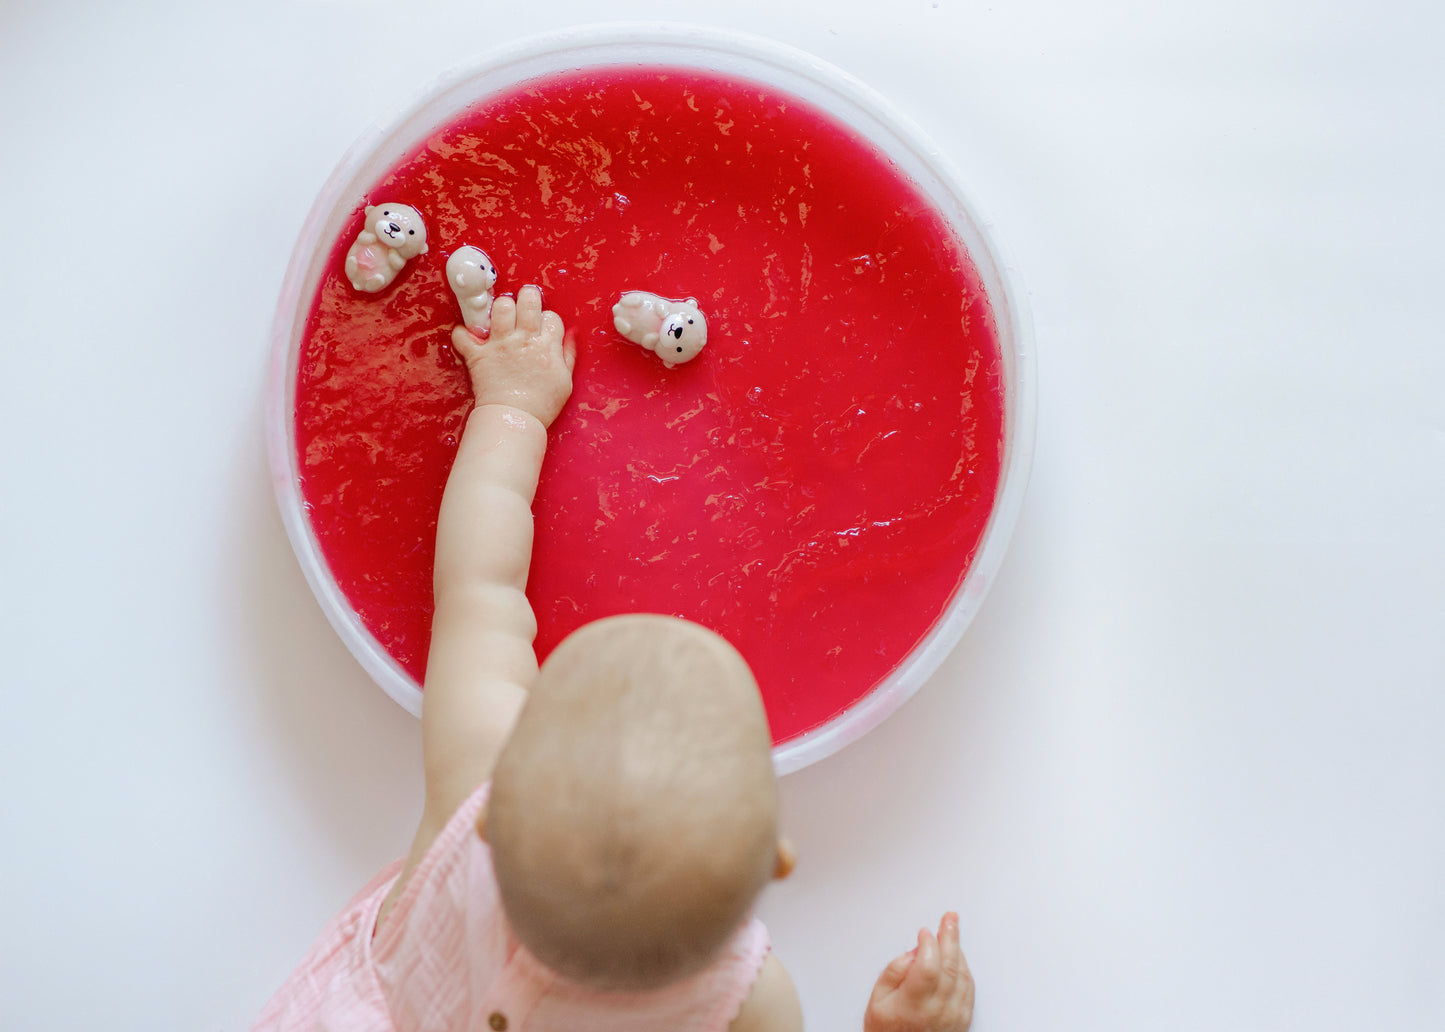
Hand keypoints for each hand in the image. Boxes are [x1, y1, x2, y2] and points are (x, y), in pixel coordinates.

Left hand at [450, 284, 575, 427]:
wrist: (515, 420)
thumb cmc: (542, 404)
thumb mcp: (565, 380)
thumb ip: (567, 354)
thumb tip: (570, 334)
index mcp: (546, 346)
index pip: (551, 316)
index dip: (547, 319)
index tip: (542, 328)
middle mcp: (523, 339)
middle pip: (528, 300)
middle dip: (527, 297)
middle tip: (523, 306)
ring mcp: (499, 345)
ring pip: (500, 307)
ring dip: (500, 308)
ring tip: (500, 317)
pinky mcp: (478, 355)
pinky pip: (463, 334)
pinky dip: (463, 333)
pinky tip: (471, 336)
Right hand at [864, 913, 973, 1031]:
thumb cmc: (886, 1031)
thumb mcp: (877, 1000)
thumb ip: (894, 971)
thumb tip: (914, 952)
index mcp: (912, 1004)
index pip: (928, 965)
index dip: (928, 944)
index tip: (924, 932)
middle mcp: (936, 1011)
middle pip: (949, 966)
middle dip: (950, 937)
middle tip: (949, 919)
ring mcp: (953, 1017)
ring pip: (963, 975)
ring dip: (958, 951)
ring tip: (952, 933)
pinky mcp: (962, 1020)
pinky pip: (970, 989)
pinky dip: (965, 969)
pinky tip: (958, 958)